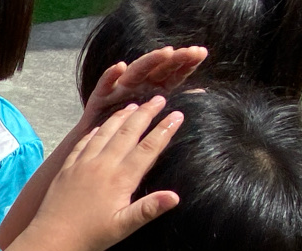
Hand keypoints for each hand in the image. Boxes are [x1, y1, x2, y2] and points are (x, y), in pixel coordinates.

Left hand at [28, 96, 182, 250]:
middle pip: (128, 132)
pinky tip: (99, 127)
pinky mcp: (67, 168)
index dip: (164, 130)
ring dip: (120, 117)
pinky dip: (95, 131)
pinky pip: (83, 143)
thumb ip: (149, 209)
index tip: (178, 115)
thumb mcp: (123, 227)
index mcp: (120, 179)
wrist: (51, 238)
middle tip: (158, 99)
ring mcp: (82, 164)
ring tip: (132, 106)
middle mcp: (102, 165)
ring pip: (105, 132)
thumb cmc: (89, 236)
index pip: (148, 148)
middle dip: (145, 113)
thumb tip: (175, 197)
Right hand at [82, 46, 206, 130]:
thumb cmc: (130, 136)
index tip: (201, 54)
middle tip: (191, 51)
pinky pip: (105, 84)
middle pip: (159, 68)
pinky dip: (110, 75)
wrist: (100, 149)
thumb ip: (176, 106)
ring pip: (136, 71)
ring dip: (150, 61)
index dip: (186, 63)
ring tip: (166, 53)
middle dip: (175, 58)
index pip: (174, 73)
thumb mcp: (158, 122)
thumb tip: (202, 93)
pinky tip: (120, 67)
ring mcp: (120, 89)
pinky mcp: (100, 96)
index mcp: (155, 90)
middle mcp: (139, 85)